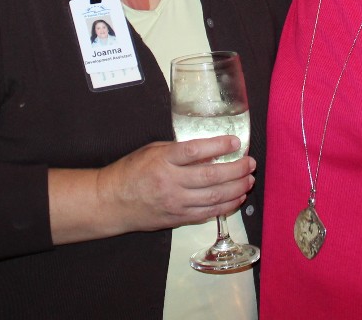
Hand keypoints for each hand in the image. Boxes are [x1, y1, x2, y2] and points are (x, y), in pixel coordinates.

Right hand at [95, 137, 254, 232]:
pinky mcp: (177, 218)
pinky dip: (225, 206)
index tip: (236, 143)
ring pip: (214, 197)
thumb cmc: (132, 171)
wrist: (111, 202)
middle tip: (250, 163)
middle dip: (236, 170)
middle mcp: (170, 182)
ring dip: (236, 189)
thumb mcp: (152, 150)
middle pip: (211, 176)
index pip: (196, 151)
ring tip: (249, 180)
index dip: (219, 146)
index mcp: (163, 160)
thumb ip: (179, 150)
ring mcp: (175, 203)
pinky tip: (237, 198)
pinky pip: (207, 214)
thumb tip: (210, 149)